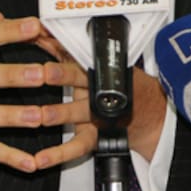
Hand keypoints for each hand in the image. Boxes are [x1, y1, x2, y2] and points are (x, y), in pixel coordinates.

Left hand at [33, 39, 166, 168]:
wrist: (150, 115)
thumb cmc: (120, 85)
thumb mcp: (97, 63)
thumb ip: (67, 50)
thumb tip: (40, 31)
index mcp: (99, 69)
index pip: (81, 53)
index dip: (65, 47)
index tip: (49, 38)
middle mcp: (99, 90)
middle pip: (83, 79)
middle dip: (64, 76)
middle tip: (46, 73)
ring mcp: (99, 114)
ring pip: (80, 113)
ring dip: (61, 113)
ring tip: (42, 116)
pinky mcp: (97, 137)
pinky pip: (78, 147)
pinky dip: (58, 154)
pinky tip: (41, 158)